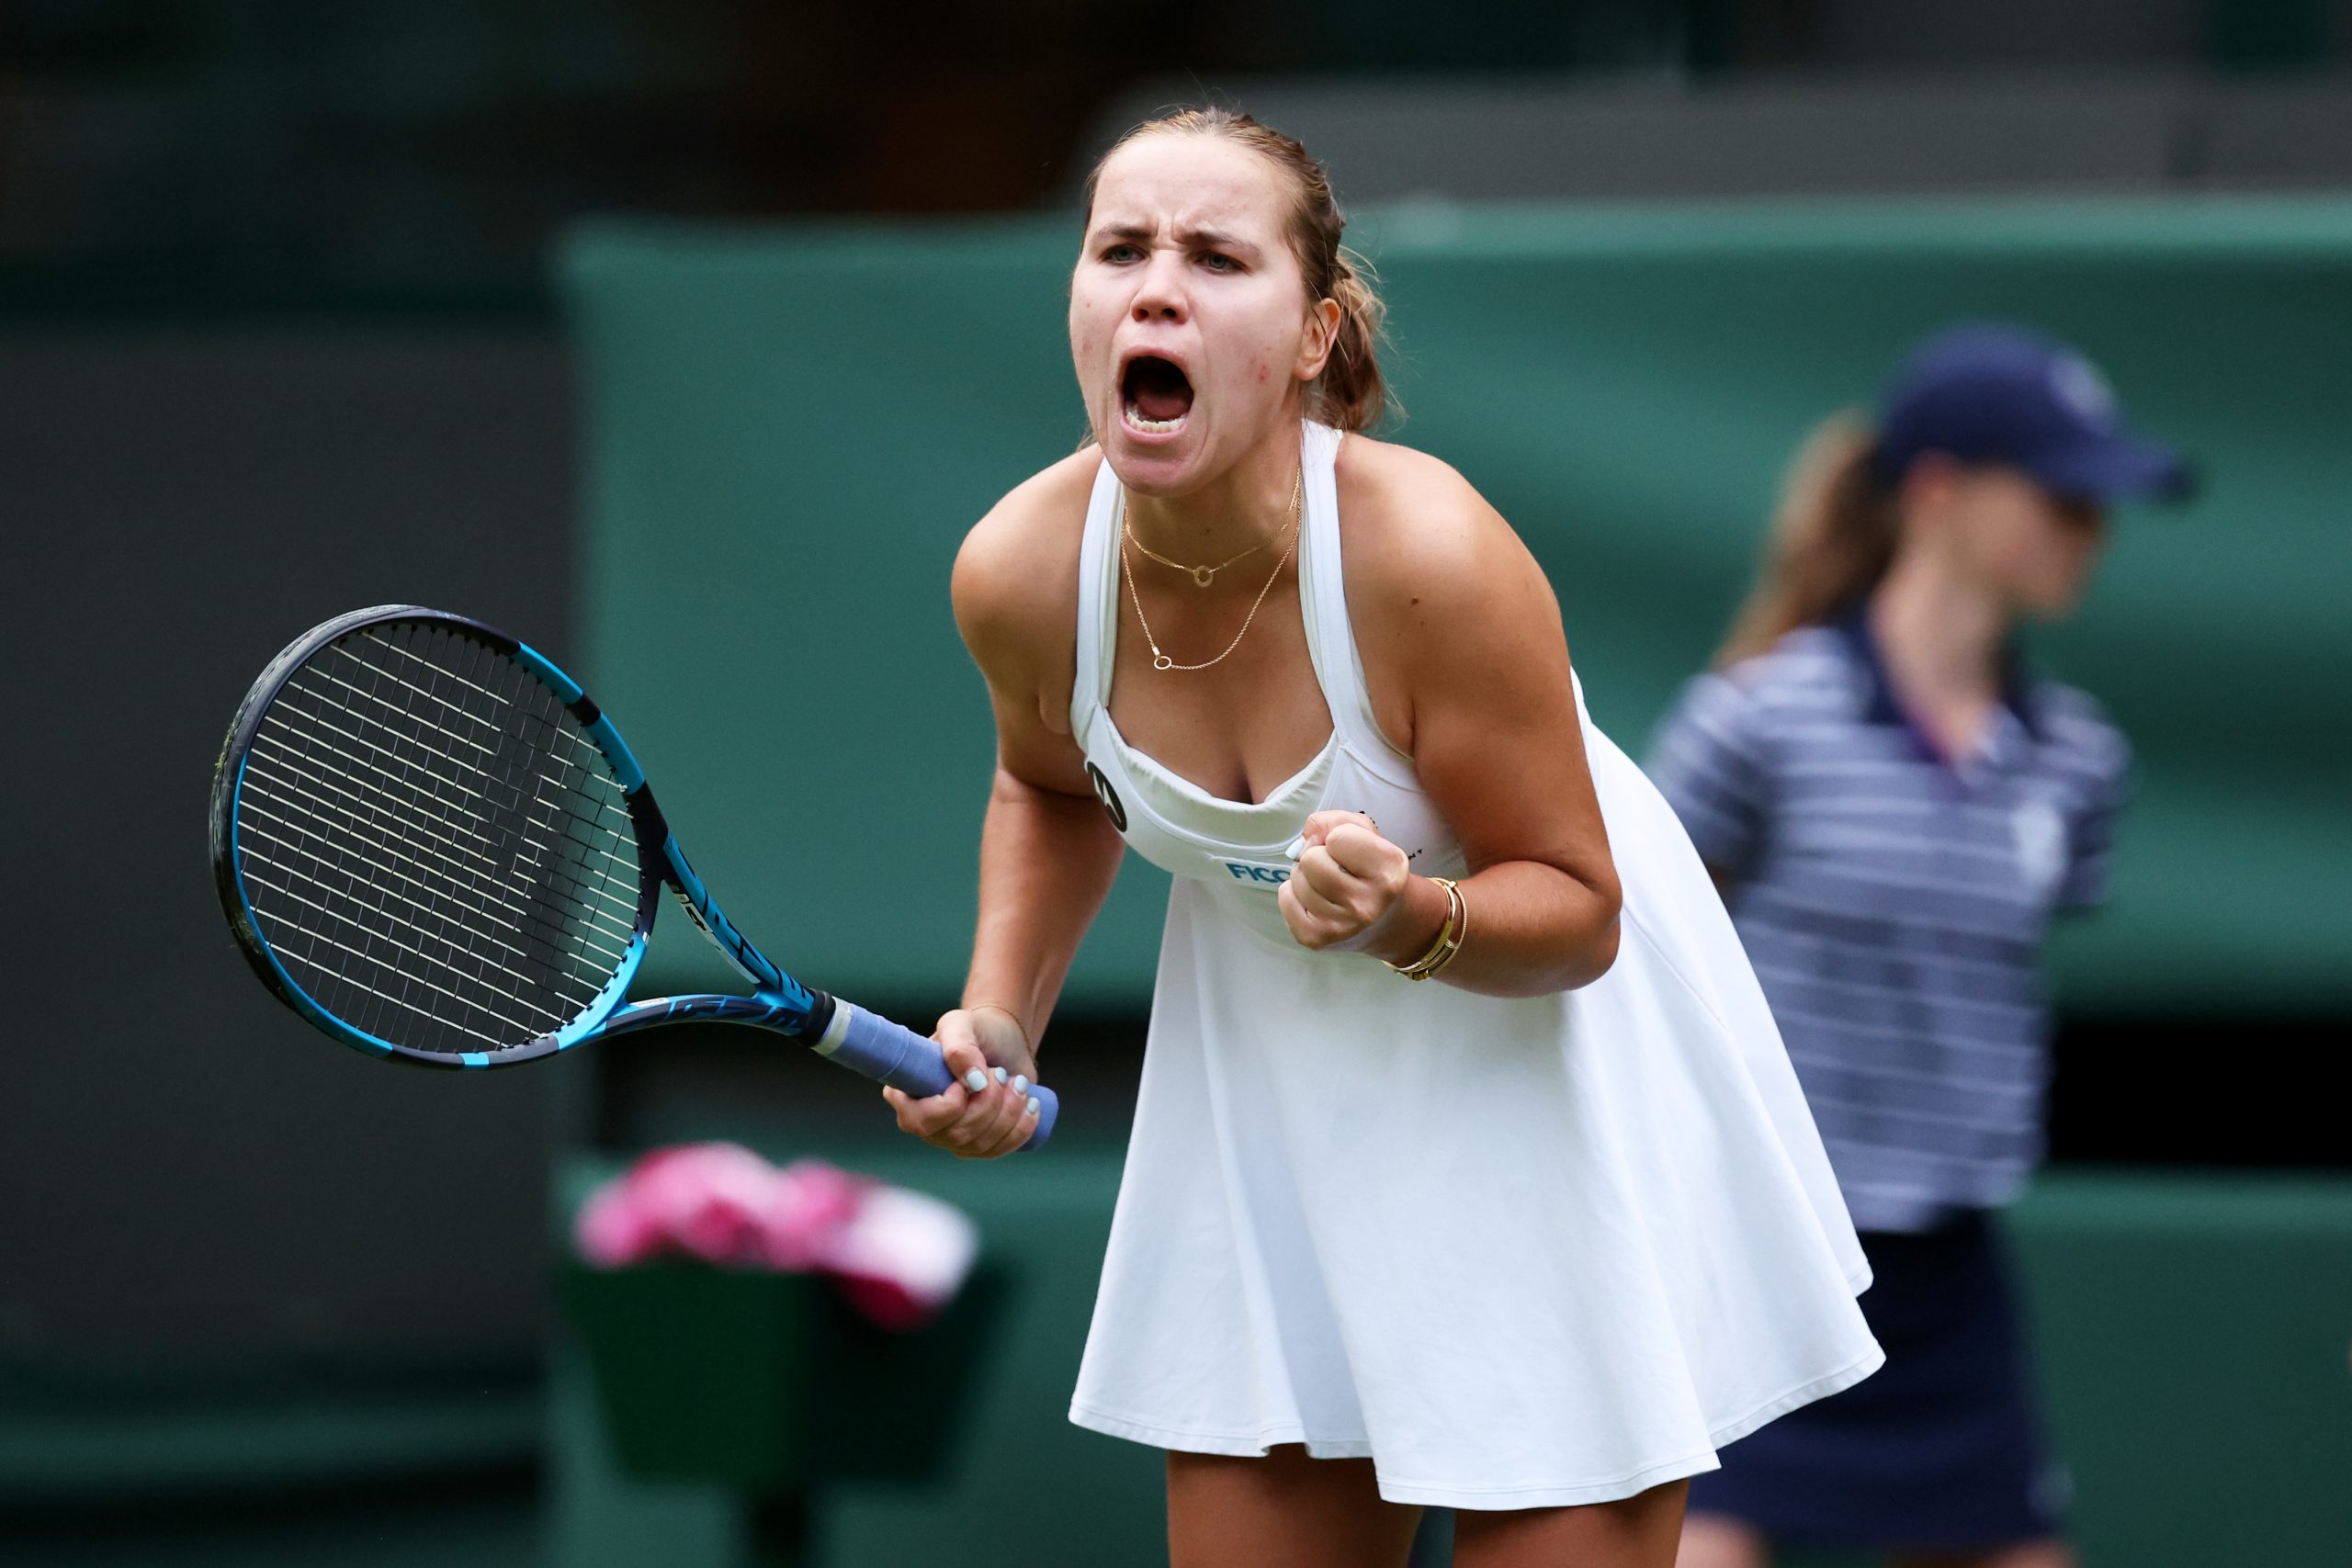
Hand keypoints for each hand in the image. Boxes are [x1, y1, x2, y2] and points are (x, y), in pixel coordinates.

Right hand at [882, 1004, 1043, 1158]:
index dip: (951, 1105)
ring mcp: (950, 1137)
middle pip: (957, 1135)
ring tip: (1018, 1082)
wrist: (1003, 1041)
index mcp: (906, 1094)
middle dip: (989, 1103)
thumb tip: (973, 1083)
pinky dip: (1021, 1129)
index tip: (974, 1078)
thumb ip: (959, 1046)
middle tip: (1001, 1072)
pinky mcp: (978, 1145)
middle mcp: (923, 1121)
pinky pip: (999, 1151)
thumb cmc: (975, 1030)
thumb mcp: (962, 1024)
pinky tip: (1031, 1105)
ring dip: (1008, 1112)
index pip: (921, 1120)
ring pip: (981, 1145)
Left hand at [1278, 809, 1429, 956]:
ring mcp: (1341, 926)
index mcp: (1388, 872)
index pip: (1337, 837)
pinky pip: (1285, 897)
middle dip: (1318, 856)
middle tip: (1336, 869)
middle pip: (1311, 859)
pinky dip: (1293, 892)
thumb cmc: (1370, 869)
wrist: (1382, 920)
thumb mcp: (1367, 836)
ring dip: (1306, 876)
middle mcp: (1367, 903)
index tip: (1351, 851)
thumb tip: (1307, 835)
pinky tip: (1316, 899)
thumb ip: (1337, 821)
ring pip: (1296, 878)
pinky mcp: (1316, 938)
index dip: (1339, 837)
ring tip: (1328, 885)